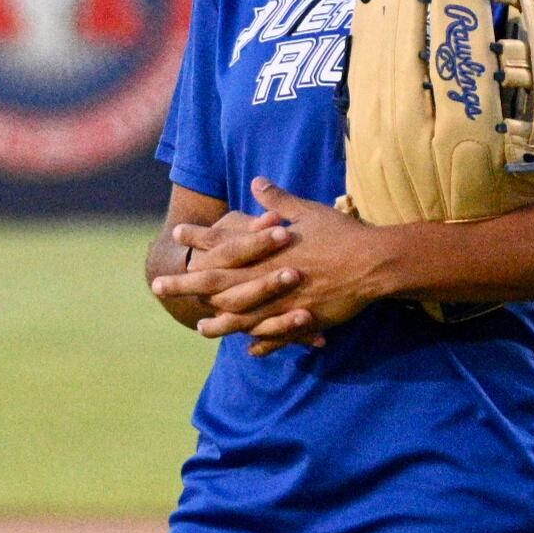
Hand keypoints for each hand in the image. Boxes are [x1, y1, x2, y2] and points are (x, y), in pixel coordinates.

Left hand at [171, 180, 402, 356]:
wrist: (375, 264)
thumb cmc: (343, 234)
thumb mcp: (309, 211)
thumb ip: (279, 201)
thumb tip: (258, 181)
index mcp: (266, 249)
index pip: (224, 242)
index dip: (199, 238)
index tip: (177, 232)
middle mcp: (265, 276)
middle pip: (217, 282)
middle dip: (186, 285)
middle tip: (158, 287)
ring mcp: (280, 302)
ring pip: (240, 317)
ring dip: (218, 323)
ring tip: (199, 328)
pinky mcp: (300, 320)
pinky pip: (276, 336)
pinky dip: (263, 343)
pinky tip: (248, 350)